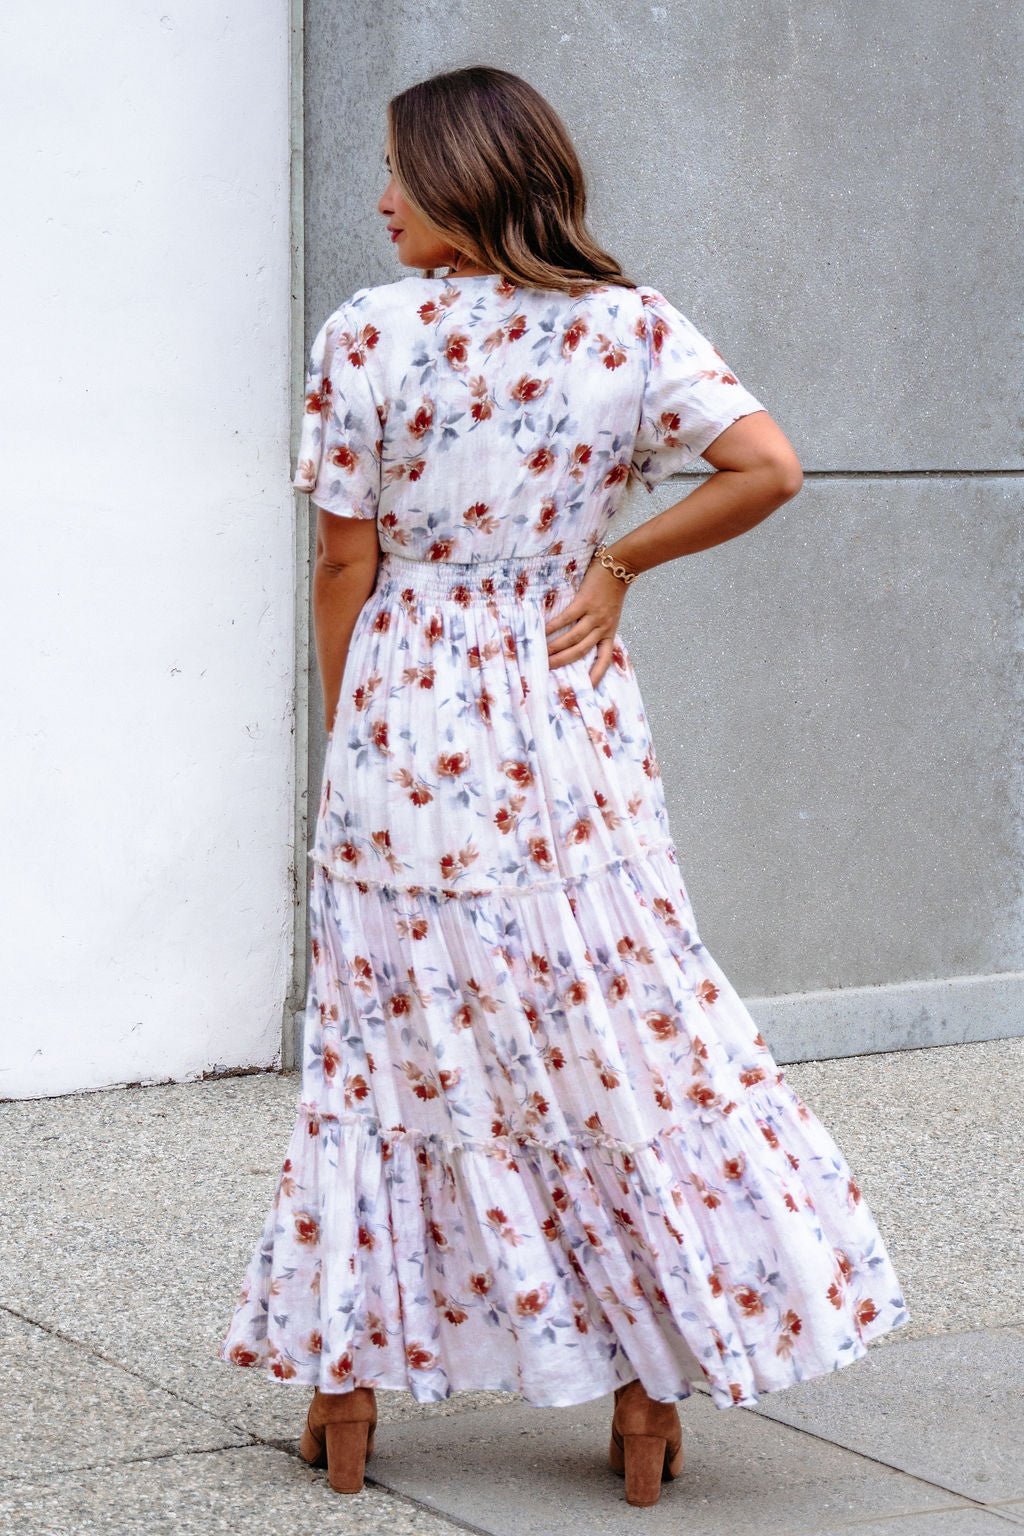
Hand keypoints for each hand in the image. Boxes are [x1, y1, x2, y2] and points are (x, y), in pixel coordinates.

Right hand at [544, 562, 628, 687]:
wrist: (620, 567)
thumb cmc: (612, 590)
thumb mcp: (610, 614)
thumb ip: (597, 626)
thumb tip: (574, 638)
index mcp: (610, 632)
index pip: (605, 659)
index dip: (596, 674)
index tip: (587, 689)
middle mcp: (603, 627)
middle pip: (581, 651)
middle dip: (563, 663)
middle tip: (546, 670)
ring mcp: (594, 615)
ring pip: (573, 638)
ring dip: (555, 648)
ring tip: (542, 654)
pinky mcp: (585, 602)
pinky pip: (567, 619)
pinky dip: (553, 627)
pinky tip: (542, 632)